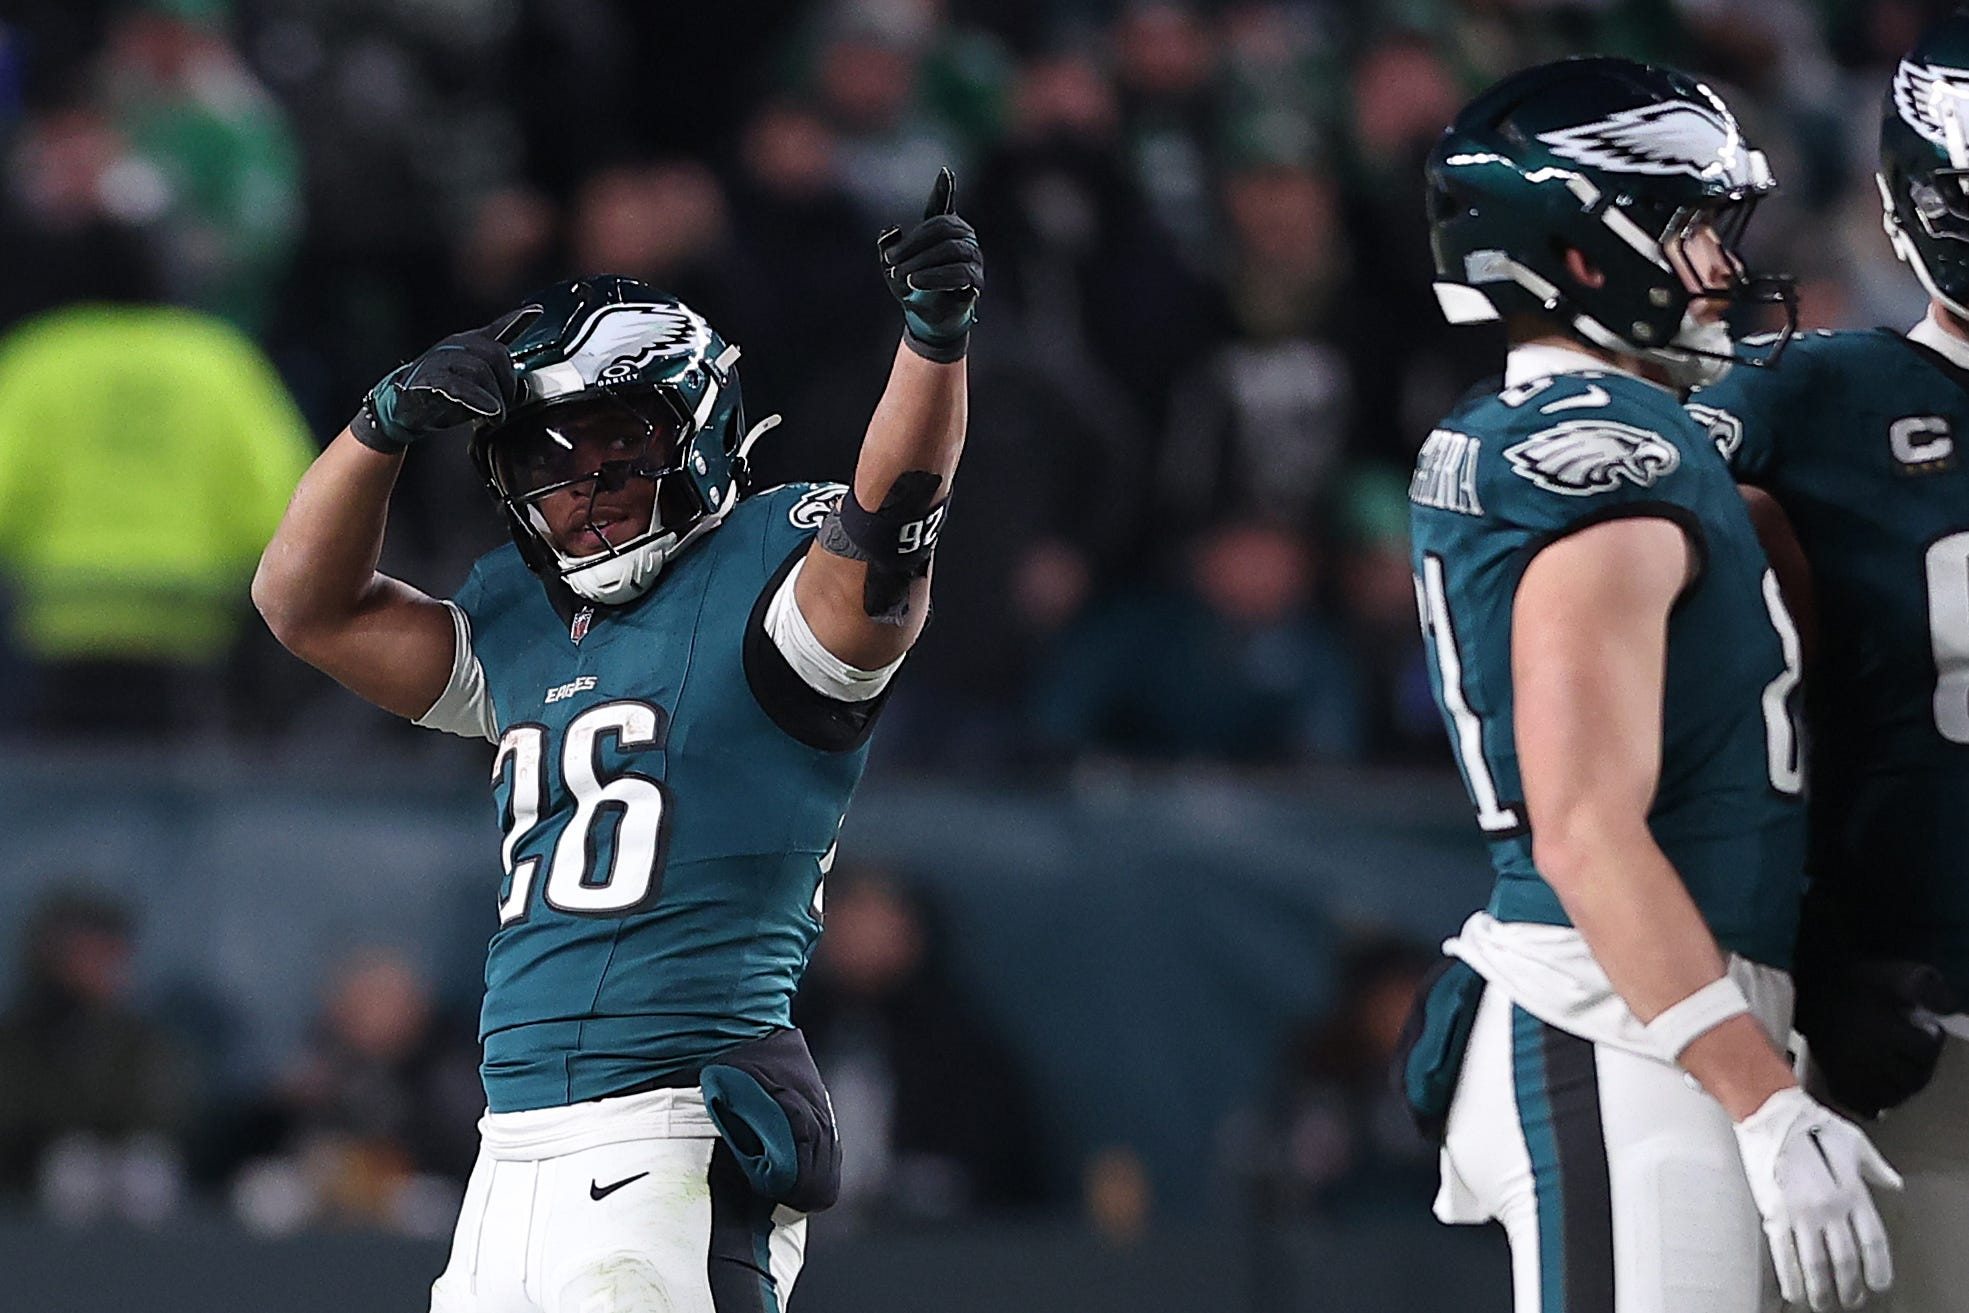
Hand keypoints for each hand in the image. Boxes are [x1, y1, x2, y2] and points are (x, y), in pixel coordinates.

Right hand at [350, 309, 526, 451]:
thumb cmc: (441, 391)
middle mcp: (455, 347)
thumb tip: (526, 387)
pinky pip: (459, 388)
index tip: (537, 311)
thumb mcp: (474, 381)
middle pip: (495, 355)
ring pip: (479, 371)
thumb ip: (499, 377)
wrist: (401, 406)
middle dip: (508, 383)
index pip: (496, 329)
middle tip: (507, 405)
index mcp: (468, 344)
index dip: (517, 320)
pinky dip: (478, 400)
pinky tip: (491, 411)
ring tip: (496, 415)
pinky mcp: (428, 382)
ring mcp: (440, 362)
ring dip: (495, 397)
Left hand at [879, 167, 982, 362]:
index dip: (945, 190)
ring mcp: (973, 258)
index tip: (945, 172)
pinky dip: (936, 276)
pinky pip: (960, 273)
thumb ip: (887, 246)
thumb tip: (893, 230)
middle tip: (890, 261)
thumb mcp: (891, 266)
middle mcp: (963, 238)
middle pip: (944, 228)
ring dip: (922, 262)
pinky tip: (916, 280)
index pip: (943, 206)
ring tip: (903, 275)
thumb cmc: (911, 286)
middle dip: (914, 243)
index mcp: (943, 230)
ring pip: (952, 250)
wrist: (924, 317)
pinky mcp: (976, 281)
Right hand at [1732, 1086, 1900, 1309]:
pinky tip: (1794, 1292)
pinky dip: (1791, 1278)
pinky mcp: (1774, 1212)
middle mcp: (1831, 1207)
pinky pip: (1784, 1254)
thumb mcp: (1854, 1141)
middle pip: (1846, 1259)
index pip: (1873, 1241)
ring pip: (1816, 1263)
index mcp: (1853, 1191)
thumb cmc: (1810, 1121)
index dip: (1878, 1268)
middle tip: (1850, 1298)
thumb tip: (1894, 1184)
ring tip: (1822, 1302)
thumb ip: (1875, 1167)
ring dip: (1821, 1289)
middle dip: (1849, 1286)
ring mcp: (1801, 1212)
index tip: (1877, 1283)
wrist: (1769, 1113)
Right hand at [1797, 959, 1956, 1117]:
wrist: (1801, 994)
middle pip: (1914, 1077)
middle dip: (1920, 1065)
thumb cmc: (1846, 984)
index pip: (1925, 1049)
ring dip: (1902, 1086)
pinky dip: (1876, 1104)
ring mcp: (1854, 1075)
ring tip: (1899, 1072)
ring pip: (1893, 1095)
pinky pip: (1865, 1105)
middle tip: (1915, 1054)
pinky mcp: (1837, 1083)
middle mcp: (1873, 1058)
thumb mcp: (1888, 975)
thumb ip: (1921, 983)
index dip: (1930, 1039)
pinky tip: (1879, 1094)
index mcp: (1886, 1032)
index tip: (1926, 1031)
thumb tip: (1949, 1003)